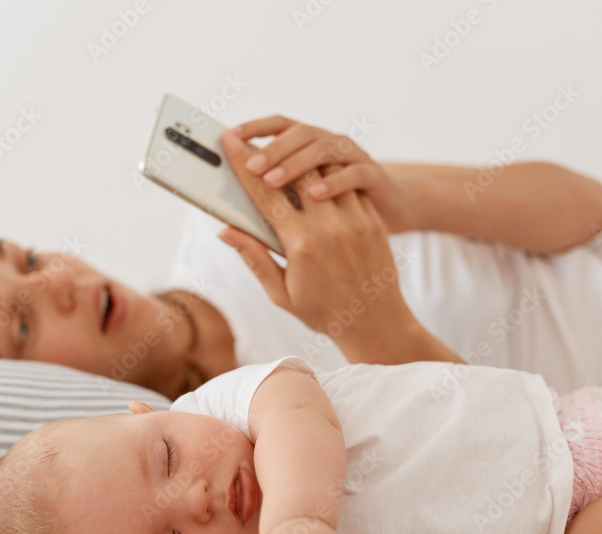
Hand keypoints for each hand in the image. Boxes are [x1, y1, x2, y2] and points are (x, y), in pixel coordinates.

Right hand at [219, 129, 418, 360]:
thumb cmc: (323, 312)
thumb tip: (225, 230)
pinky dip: (328, 176)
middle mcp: (330, 227)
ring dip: (300, 161)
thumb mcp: (281, 293)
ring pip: (324, 172)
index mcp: (301, 245)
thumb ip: (254, 257)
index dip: (244, 166)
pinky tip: (314, 176)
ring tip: (282, 158)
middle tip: (250, 143)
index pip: (266, 194)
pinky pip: (346, 185)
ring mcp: (355, 219)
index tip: (230, 142)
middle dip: (269, 155)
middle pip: (294, 173)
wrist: (376, 323)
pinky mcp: (372, 218)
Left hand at [230, 115, 413, 231]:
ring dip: (296, 162)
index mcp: (309, 155)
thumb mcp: (297, 232)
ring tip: (272, 180)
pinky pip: (355, 174)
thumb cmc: (335, 240)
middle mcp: (330, 151)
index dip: (254, 130)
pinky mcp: (374, 180)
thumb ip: (263, 229)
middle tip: (249, 166)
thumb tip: (225, 230)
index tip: (229, 136)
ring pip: (324, 149)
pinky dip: (335, 182)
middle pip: (300, 135)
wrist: (386, 232)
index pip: (278, 131)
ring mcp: (353, 162)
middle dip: (272, 148)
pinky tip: (315, 194)